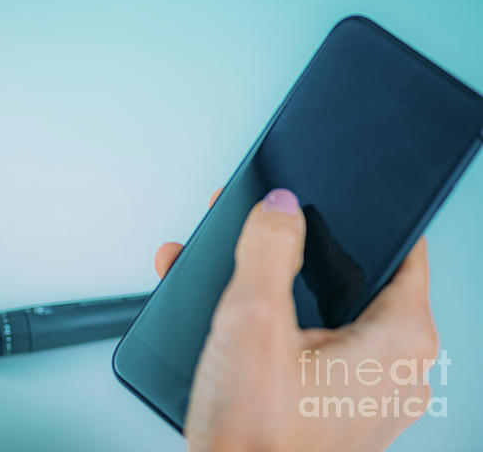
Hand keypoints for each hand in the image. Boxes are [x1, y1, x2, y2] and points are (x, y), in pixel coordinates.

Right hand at [154, 188, 438, 451]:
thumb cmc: (255, 438)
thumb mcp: (252, 321)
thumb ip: (269, 250)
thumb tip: (282, 208)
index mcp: (399, 343)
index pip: (403, 251)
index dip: (358, 218)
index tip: (323, 203)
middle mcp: (394, 371)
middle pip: (353, 281)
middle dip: (297, 251)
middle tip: (259, 235)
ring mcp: (364, 394)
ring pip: (325, 314)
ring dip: (274, 289)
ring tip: (228, 277)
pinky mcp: (333, 407)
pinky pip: (312, 348)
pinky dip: (274, 328)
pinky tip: (228, 321)